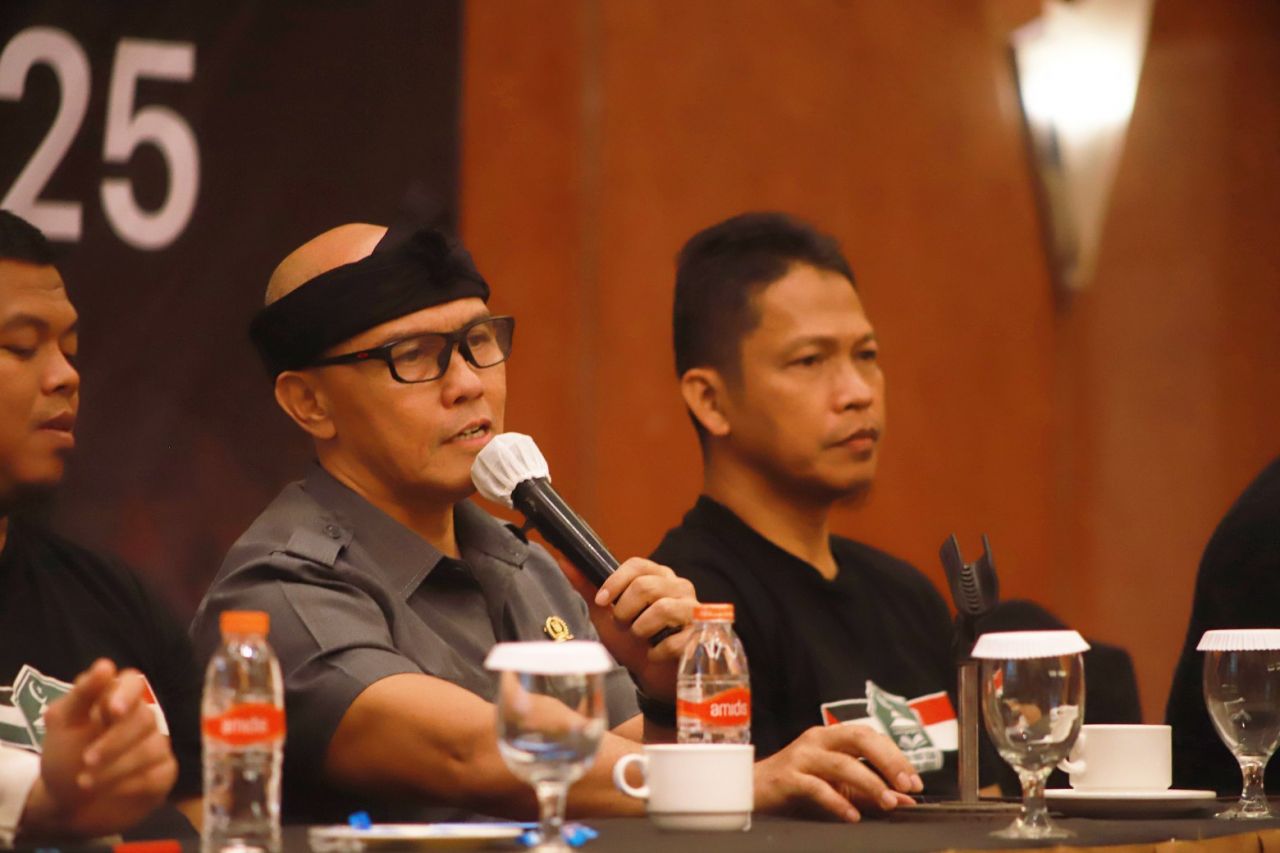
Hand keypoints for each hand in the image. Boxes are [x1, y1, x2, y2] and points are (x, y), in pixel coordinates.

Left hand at [22, 659, 176, 838]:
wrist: (68, 802)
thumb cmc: (65, 754)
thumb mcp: (62, 725)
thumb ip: (82, 695)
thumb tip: (106, 666)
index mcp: (116, 698)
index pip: (133, 682)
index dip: (126, 694)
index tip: (111, 711)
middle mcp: (141, 717)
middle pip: (144, 718)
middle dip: (113, 742)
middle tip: (86, 760)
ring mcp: (156, 743)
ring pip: (151, 748)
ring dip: (115, 768)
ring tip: (85, 782)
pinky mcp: (163, 771)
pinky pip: (157, 774)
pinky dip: (130, 785)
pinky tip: (111, 790)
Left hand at [560, 557, 695, 701]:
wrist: (652, 674)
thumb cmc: (632, 640)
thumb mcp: (607, 614)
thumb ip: (589, 588)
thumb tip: (564, 560)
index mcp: (658, 575)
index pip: (637, 565)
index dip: (615, 582)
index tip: (601, 602)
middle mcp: (679, 586)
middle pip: (647, 586)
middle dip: (625, 611)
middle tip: (622, 625)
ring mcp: (693, 610)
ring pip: (662, 609)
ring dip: (641, 629)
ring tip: (639, 638)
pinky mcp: (700, 636)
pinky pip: (675, 640)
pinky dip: (656, 651)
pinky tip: (653, 655)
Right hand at [752, 724, 922, 821]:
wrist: (751, 791)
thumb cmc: (795, 785)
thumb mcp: (836, 786)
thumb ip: (868, 791)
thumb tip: (903, 799)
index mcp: (831, 736)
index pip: (871, 736)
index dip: (896, 756)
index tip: (914, 780)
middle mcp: (817, 740)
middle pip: (860, 739)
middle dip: (888, 761)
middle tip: (907, 784)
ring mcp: (801, 756)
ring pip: (841, 763)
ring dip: (869, 782)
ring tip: (887, 802)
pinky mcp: (787, 777)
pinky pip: (816, 786)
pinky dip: (837, 801)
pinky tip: (852, 816)